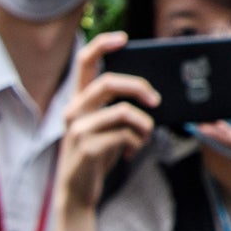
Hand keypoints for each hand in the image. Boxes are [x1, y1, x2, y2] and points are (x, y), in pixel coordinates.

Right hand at [56, 34, 157, 212]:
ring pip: (123, 111)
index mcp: (79, 100)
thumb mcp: (106, 127)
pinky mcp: (87, 148)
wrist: (78, 192)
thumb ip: (118, 108)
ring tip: (143, 136)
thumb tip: (152, 95)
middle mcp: (73, 110)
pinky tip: (130, 152)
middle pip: (109, 82)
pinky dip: (137, 142)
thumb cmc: (97, 155)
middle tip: (156, 100)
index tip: (123, 39)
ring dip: (144, 124)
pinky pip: (125, 135)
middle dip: (139, 87)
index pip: (84, 62)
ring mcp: (78, 128)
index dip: (102, 45)